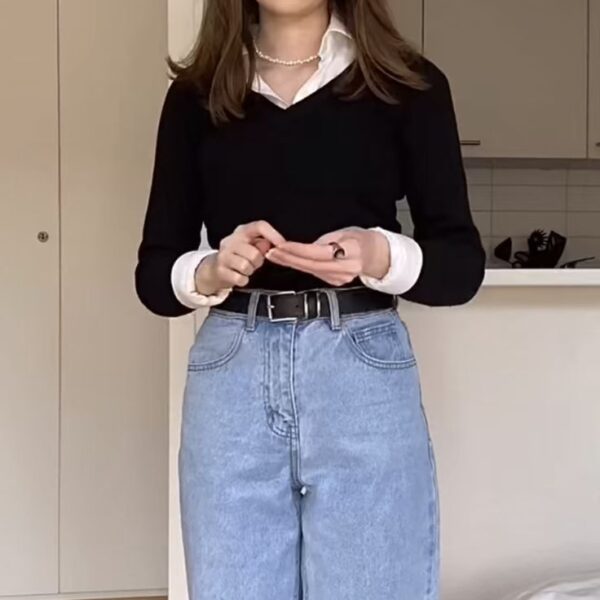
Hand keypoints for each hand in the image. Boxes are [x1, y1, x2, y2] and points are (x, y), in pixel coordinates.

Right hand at [195, 220, 285, 294]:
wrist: (214, 269)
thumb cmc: (237, 256)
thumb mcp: (250, 246)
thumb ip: (263, 244)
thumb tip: (273, 245)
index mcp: (242, 231)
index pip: (260, 226)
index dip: (273, 235)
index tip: (282, 245)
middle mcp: (231, 241)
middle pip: (255, 253)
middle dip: (258, 262)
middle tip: (253, 262)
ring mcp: (224, 255)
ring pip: (246, 266)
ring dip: (250, 271)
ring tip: (245, 269)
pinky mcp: (220, 270)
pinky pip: (240, 278)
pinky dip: (243, 280)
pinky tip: (239, 276)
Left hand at [265, 226, 389, 286]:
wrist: (375, 255)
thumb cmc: (360, 239)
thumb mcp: (344, 231)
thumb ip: (325, 241)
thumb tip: (305, 247)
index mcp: (349, 252)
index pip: (317, 253)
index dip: (297, 250)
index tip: (281, 246)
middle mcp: (345, 269)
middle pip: (311, 265)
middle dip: (289, 259)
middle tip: (271, 252)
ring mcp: (340, 278)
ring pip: (311, 271)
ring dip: (291, 264)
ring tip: (274, 256)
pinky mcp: (336, 283)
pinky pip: (315, 274)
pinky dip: (301, 267)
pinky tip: (288, 262)